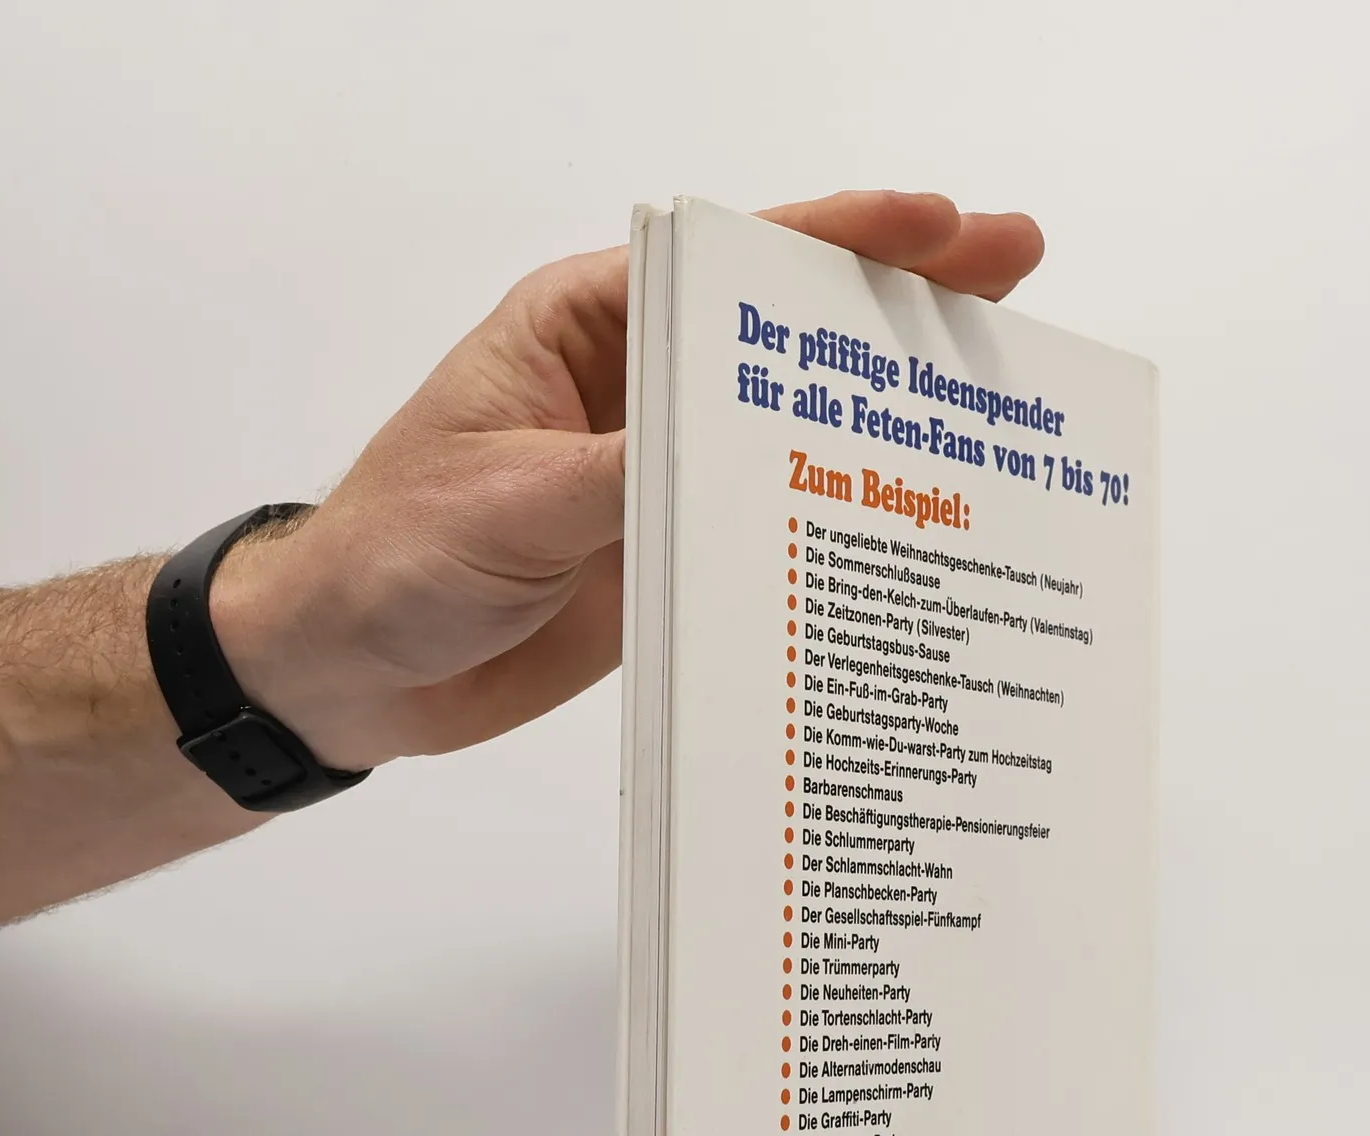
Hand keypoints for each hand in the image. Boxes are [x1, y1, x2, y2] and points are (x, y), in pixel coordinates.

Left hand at [215, 192, 1044, 769]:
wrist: (351, 673)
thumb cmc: (393, 556)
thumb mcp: (513, 503)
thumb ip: (631, 473)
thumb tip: (749, 452)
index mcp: (590, 329)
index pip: (736, 263)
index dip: (850, 240)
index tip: (950, 228)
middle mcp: (639, 390)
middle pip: (791, 335)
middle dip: (904, 305)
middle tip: (1019, 275)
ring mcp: (663, 475)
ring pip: (797, 430)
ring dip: (892, 418)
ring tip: (999, 402)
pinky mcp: (672, 555)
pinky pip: (773, 528)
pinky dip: (846, 525)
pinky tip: (922, 524)